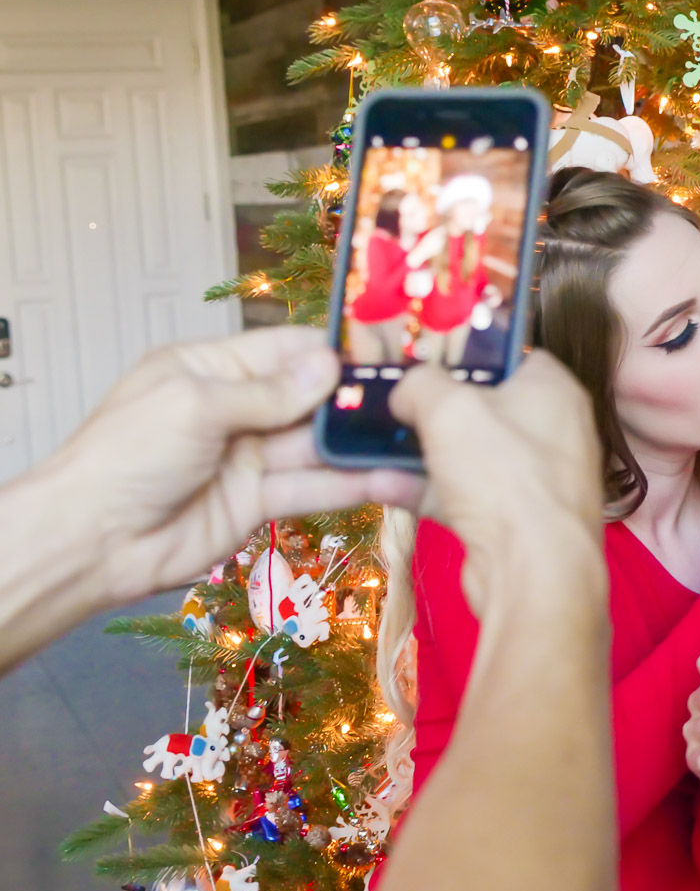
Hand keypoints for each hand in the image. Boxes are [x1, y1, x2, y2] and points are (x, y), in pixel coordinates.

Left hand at [53, 326, 420, 603]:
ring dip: (359, 446)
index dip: (332, 352)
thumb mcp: (196, 407)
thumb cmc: (126, 456)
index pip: (285, 349)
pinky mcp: (259, 503)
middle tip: (415, 401)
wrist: (93, 540)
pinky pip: (311, 488)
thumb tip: (328, 367)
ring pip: (316, 447)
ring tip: (413, 440)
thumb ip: (268, 392)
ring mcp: (250, 458)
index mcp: (211, 369)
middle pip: (309, 398)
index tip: (383, 355)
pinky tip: (387, 478)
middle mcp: (237, 409)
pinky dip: (348, 485)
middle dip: (355, 401)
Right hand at [389, 352, 601, 617]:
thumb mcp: (448, 407)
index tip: (420, 357)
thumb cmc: (502, 471)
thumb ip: (420, 384)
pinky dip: (427, 491)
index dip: (463, 353)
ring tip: (369, 446)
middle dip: (432, 409)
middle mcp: (554, 431)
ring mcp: (536, 480)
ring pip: (469, 455)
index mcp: (554, 389)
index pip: (509, 355)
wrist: (533, 571)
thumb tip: (406, 389)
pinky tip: (380, 485)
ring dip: (419, 454)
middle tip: (389, 404)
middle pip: (484, 407)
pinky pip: (464, 495)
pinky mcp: (515, 522)